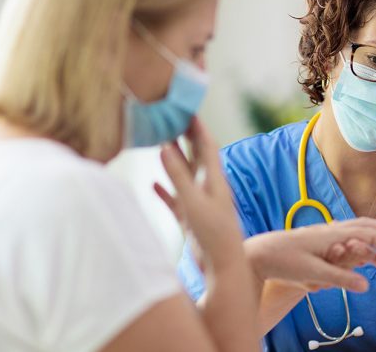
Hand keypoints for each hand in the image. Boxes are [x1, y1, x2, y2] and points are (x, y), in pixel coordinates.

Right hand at [155, 118, 242, 268]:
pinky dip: (164, 190)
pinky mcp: (190, 220)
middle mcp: (208, 189)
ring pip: (184, 177)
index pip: (206, 145)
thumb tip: (165, 146)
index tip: (186, 107)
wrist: (222, 268)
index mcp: (214, 180)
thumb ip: (178, 175)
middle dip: (184, 137)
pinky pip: (175, 200)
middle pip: (195, 157)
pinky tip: (152, 183)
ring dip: (173, 161)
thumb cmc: (213, 234)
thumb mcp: (193, 202)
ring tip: (160, 142)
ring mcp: (199, 204)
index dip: (196, 126)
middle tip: (171, 117)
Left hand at [244, 218, 375, 292]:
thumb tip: (366, 285)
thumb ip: (340, 277)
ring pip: (359, 231)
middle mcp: (332, 229)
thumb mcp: (313, 273)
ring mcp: (327, 234)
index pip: (370, 236)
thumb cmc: (283, 261)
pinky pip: (349, 238)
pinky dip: (363, 245)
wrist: (259, 254)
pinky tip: (366, 255)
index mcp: (334, 234)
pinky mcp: (321, 241)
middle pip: (368, 227)